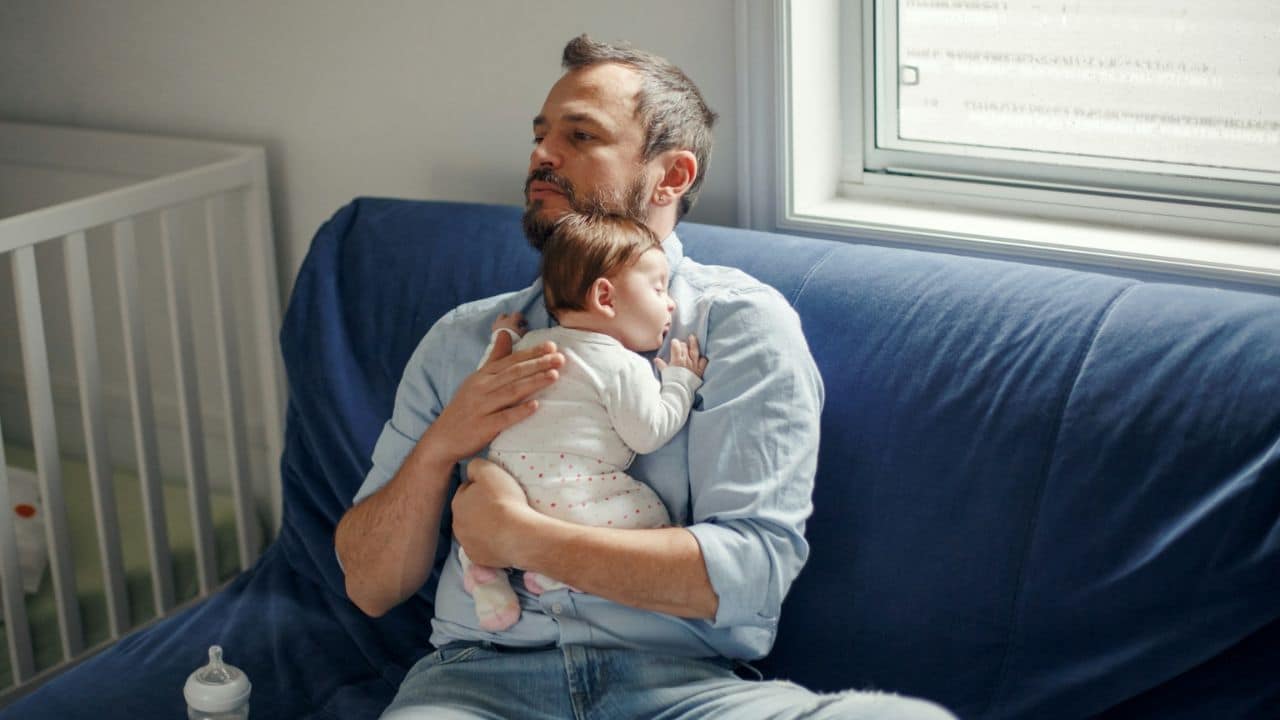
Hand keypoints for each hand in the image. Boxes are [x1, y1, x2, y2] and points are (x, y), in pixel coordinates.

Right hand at [423, 333, 563, 464]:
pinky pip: (503, 417)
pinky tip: (536, 406)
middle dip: (538, 364)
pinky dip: (520, 411)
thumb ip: (494, 359)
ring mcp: (481, 407)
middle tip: (560, 358)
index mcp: (482, 376)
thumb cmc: (465, 408)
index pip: (511, 360)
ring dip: (534, 382)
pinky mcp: (482, 427)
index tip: (552, 346)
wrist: (443, 438)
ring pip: (511, 391)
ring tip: (554, 375)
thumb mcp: (477, 380)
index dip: (532, 352)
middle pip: (514, 373)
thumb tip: (505, 333)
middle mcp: (482, 388)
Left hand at [452, 458, 540, 568]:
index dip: (482, 488)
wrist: (519, 535)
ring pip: (476, 531)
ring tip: (505, 523)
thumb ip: (476, 466)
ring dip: (486, 526)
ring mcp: (467, 544)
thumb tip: (472, 470)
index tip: (496, 490)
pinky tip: (505, 538)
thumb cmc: (504, 501)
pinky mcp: (478, 559)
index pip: (466, 490)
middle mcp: (457, 525)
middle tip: (502, 506)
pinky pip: (484, 548)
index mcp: (457, 502)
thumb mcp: (489, 470)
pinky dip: (492, 543)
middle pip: (470, 512)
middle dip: (481, 509)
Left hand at [492, 311, 527, 336]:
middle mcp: (505, 319)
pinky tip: (500, 329)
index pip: (518, 314)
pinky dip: (498, 325)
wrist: (502, 340)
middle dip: (511, 318)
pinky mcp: (493, 327)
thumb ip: (524, 330)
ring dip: (503, 320)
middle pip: (508, 315)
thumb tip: (525, 328)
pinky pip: (495, 324)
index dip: (522, 318)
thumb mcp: (521, 333)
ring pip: (500, 317)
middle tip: (514, 323)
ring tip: (506, 325)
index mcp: (512, 319)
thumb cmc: (513, 336)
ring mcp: (498, 322)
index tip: (524, 324)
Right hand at [654, 334, 707, 377]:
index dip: (675, 342)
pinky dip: (703, 359)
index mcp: (677, 360)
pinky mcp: (700, 370)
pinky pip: (703, 362)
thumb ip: (661, 365)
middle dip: (683, 344)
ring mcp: (694, 364)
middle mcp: (686, 360)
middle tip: (681, 344)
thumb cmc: (671, 381)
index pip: (676, 347)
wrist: (680, 391)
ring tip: (692, 337)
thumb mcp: (665, 373)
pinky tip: (702, 356)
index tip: (674, 341)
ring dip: (693, 343)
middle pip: (685, 347)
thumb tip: (656, 359)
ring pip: (694, 351)